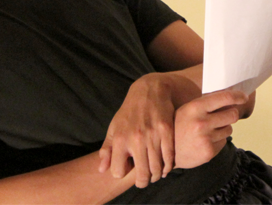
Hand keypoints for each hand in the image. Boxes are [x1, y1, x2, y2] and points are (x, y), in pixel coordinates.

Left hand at [98, 73, 184, 187]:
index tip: (128, 168)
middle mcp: (135, 138)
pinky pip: (169, 157)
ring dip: (157, 175)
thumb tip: (102, 169)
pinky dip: (168, 166)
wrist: (149, 90)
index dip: (123, 172)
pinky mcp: (167, 131)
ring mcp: (152, 135)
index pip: (119, 171)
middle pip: (142, 174)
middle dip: (143, 181)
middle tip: (145, 179)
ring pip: (157, 168)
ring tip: (156, 174)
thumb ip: (107, 149)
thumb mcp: (114, 128)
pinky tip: (166, 166)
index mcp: (120, 139)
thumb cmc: (129, 112)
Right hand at [174, 89, 247, 169]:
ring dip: (223, 129)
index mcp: (195, 108)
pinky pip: (223, 141)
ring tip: (208, 131)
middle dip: (230, 114)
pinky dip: (218, 141)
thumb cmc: (179, 127)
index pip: (224, 97)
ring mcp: (206, 138)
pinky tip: (206, 141)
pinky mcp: (209, 152)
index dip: (238, 96)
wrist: (167, 153)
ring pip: (229, 129)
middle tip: (223, 116)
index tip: (244, 97)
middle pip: (232, 114)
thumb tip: (230, 96)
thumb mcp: (187, 110)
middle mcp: (201, 123)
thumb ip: (206, 103)